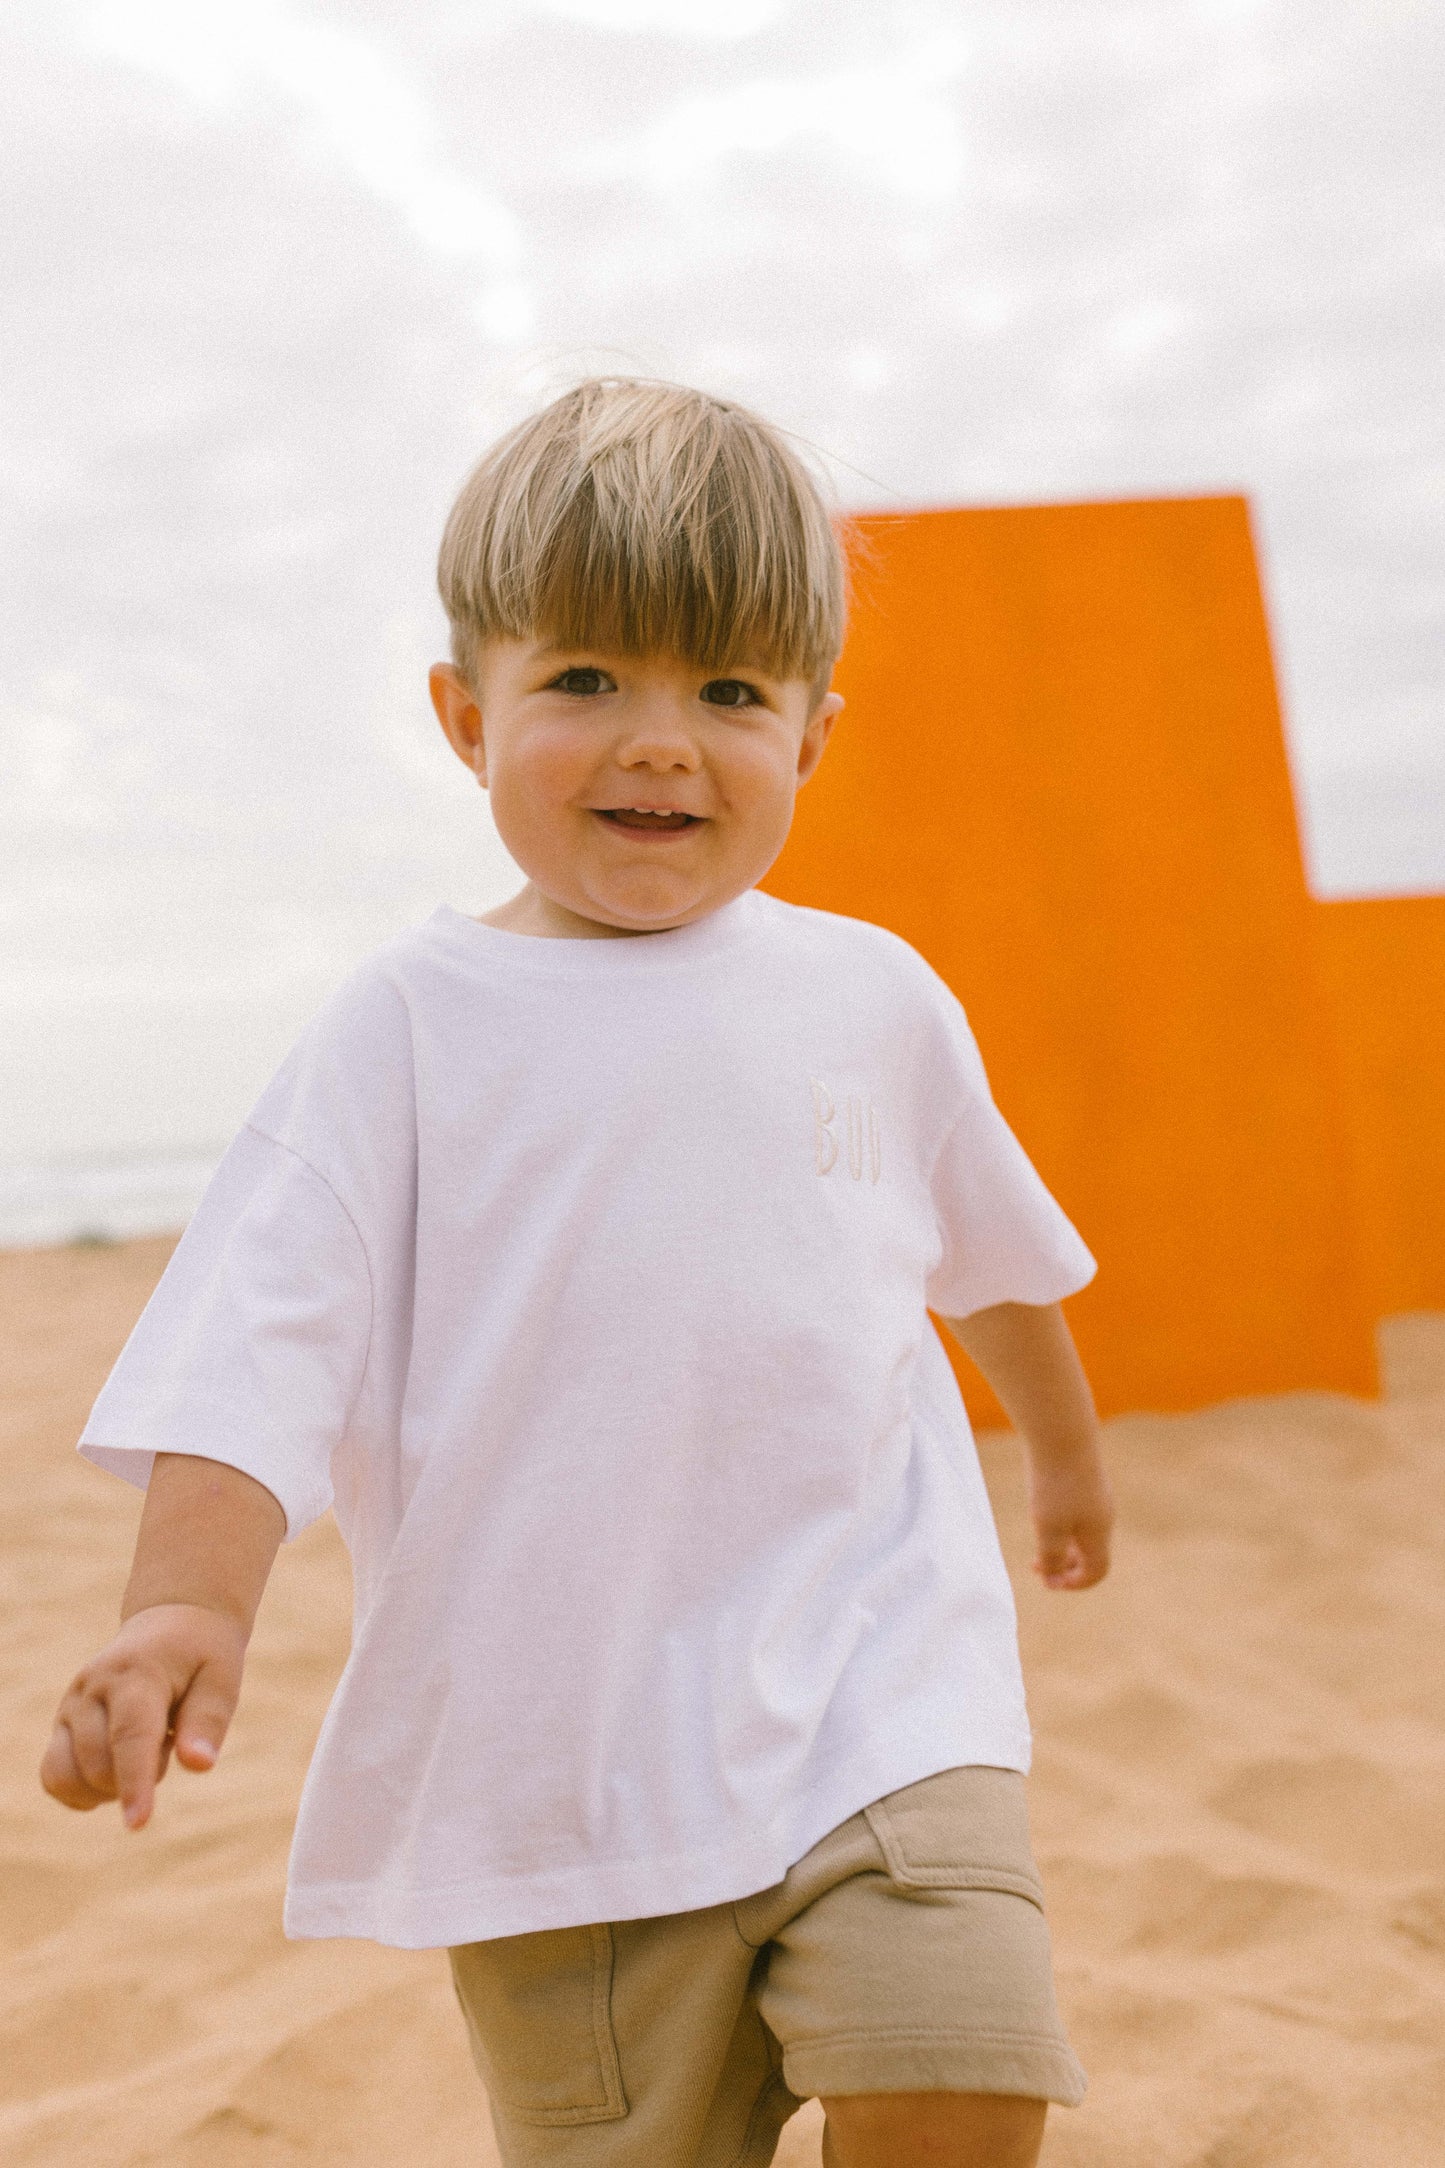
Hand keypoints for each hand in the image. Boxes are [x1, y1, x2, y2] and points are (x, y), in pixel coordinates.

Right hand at [40, 1603, 245, 1829]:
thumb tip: (198, 1765)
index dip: (134, 1782)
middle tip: (170, 1736)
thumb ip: (208, 1722)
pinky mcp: (61, 1722)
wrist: (171, 1624)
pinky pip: (53, 1777)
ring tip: (143, 1748)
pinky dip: (81, 1791)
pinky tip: (116, 1771)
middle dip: (142, 1775)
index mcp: (137, 1673)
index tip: (137, 1824)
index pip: (130, 1735)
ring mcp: (71, 1704)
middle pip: (100, 1765)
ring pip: (68, 1776)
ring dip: (109, 1786)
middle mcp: (92, 1687)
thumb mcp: (221, 1679)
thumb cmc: (202, 1657)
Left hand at [1028, 1450, 1112, 1589]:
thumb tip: (1054, 1581)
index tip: (1047, 1582)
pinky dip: (1062, 1524)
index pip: (1097, 1572)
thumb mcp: (1048, 1526)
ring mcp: (1096, 1496)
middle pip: (1090, 1554)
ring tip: (1036, 1542)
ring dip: (1061, 1545)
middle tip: (1035, 1566)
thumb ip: (1052, 1556)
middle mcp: (1103, 1516)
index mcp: (1099, 1533)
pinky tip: (1041, 1511)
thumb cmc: (1054, 1483)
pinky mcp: (1084, 1479)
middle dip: (1064, 1566)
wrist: (1062, 1432)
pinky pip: (1077, 1513)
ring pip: (1083, 1533)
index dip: (1074, 1584)